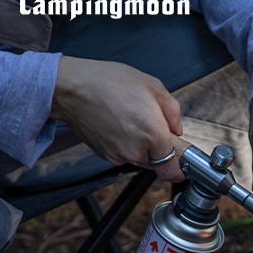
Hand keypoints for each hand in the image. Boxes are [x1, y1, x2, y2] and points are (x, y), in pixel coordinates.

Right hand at [51, 56, 183, 181]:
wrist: (70, 87)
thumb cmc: (108, 82)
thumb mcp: (152, 86)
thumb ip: (173, 111)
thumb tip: (177, 130)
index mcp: (153, 135)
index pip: (173, 170)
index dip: (179, 168)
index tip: (181, 163)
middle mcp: (136, 151)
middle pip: (157, 161)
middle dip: (158, 147)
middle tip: (148, 123)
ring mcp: (119, 155)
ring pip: (140, 158)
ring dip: (140, 144)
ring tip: (129, 118)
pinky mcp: (105, 155)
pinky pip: (123, 154)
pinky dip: (124, 143)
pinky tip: (116, 122)